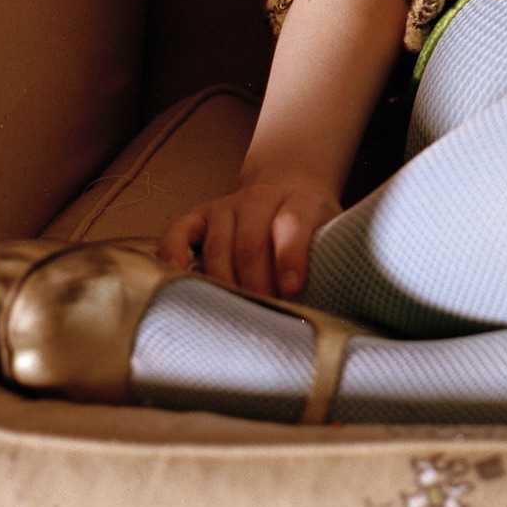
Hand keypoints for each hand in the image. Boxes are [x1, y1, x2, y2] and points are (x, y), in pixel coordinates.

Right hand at [161, 172, 342, 297]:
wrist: (288, 189)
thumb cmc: (312, 227)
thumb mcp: (333, 236)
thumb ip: (331, 260)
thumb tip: (331, 310)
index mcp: (301, 201)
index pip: (292, 223)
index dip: (290, 257)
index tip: (293, 290)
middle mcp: (260, 198)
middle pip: (250, 243)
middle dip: (255, 285)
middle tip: (261, 317)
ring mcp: (226, 206)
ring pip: (218, 246)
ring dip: (224, 285)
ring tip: (232, 315)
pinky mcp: (198, 216)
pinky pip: (176, 234)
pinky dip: (172, 256)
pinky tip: (179, 280)